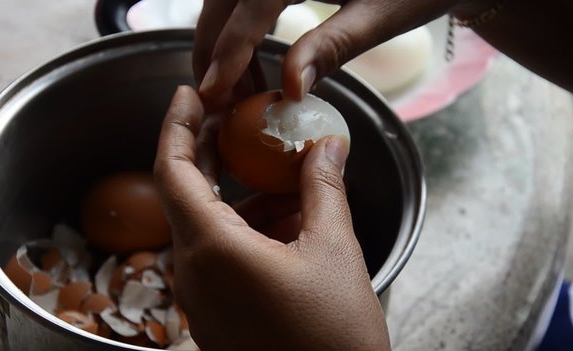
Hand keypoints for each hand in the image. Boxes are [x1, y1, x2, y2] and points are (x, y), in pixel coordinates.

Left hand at [154, 86, 390, 350]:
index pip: (173, 171)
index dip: (177, 126)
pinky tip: (288, 224)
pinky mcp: (215, 314)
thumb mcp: (334, 250)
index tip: (189, 95)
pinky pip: (219, 256)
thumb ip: (323, 187)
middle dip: (211, 155)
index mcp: (212, 250)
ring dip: (242, 198)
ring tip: (288, 183)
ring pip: (208, 227)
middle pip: (187, 195)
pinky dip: (245, 230)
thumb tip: (326, 145)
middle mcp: (193, 273)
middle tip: (238, 123)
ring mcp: (200, 298)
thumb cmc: (333, 338)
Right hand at [193, 0, 463, 102]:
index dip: (229, 51)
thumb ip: (330, 48)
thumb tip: (290, 90)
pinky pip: (250, 3)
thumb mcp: (377, 16)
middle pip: (225, 2)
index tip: (212, 91)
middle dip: (214, 50)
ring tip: (236, 92)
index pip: (250, 6)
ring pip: (231, 3)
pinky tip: (254, 66)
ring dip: (225, 45)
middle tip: (214, 100)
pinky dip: (243, 34)